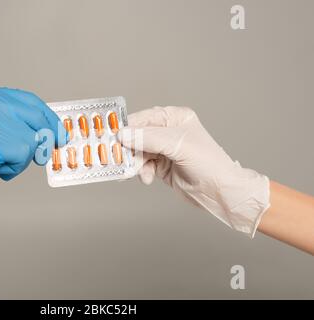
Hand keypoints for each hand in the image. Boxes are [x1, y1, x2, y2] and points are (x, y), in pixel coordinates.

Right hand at [0, 84, 65, 228]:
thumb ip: (13, 123)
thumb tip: (51, 130)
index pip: (28, 99)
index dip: (48, 118)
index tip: (60, 133)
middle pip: (34, 115)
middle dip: (43, 139)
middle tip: (39, 156)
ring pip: (30, 137)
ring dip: (21, 159)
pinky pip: (21, 153)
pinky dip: (14, 168)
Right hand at [118, 106, 269, 235]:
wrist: (219, 192)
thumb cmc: (208, 163)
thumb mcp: (178, 145)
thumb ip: (149, 138)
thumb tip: (123, 134)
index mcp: (175, 117)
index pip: (144, 118)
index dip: (127, 127)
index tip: (112, 137)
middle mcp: (168, 131)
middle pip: (137, 136)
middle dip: (129, 149)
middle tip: (118, 158)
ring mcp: (163, 149)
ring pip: (137, 152)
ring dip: (134, 163)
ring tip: (134, 173)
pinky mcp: (161, 165)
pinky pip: (142, 165)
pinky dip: (140, 172)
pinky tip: (146, 178)